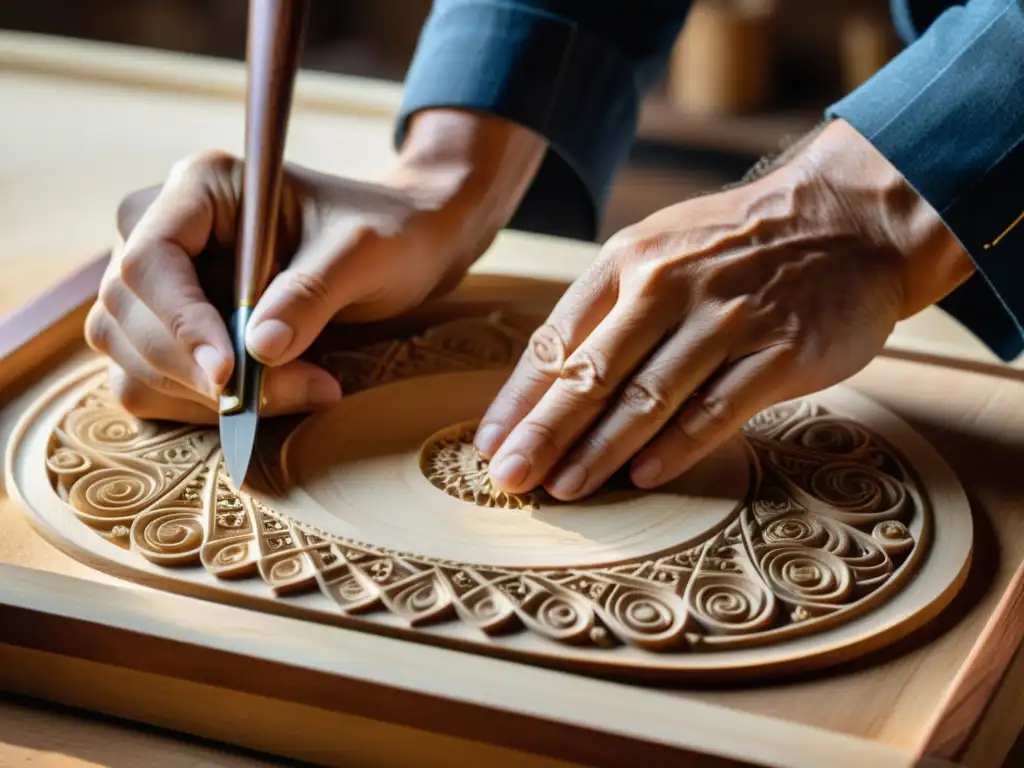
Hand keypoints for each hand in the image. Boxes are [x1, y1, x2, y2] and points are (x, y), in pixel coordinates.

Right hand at [85, 110, 545, 422]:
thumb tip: (260, 351)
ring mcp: (164, 283)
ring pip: (131, 356)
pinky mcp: (177, 328)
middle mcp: (164, 229)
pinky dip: (199, 405)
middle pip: (127, 314)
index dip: (179, 323)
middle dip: (199, 369)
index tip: (230, 375)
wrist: (406, 246)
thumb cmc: (388, 233)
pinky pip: (151, 381)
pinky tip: (274, 399)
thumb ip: (311, 295)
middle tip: (297, 390)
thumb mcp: (363, 254)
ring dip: (201, 396)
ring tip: (306, 391)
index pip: (149, 260)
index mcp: (201, 188)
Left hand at [475, 119, 974, 499]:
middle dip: (543, 433)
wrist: (848, 220)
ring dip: (600, 449)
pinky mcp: (781, 351)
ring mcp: (729, 318)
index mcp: (630, 261)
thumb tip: (548, 384)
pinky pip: (718, 408)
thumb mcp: (660, 250)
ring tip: (563, 487)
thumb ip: (608, 310)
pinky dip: (678, 447)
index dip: (520, 397)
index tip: (491, 443)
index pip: (558, 338)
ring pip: (650, 396)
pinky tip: (642, 477)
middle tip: (508, 479)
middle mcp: (671, 286)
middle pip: (593, 373)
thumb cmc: (735, 247)